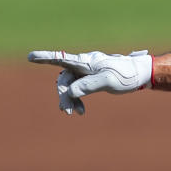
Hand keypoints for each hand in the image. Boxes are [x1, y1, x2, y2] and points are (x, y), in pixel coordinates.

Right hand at [28, 49, 152, 114]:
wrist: (140, 74)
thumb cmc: (126, 75)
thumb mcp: (108, 81)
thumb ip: (88, 85)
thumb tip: (70, 91)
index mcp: (86, 62)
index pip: (63, 59)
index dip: (46, 58)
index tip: (30, 57)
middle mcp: (83, 65)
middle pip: (64, 79)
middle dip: (63, 95)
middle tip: (67, 111)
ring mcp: (86, 73)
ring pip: (69, 86)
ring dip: (70, 100)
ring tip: (75, 113)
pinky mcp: (90, 80)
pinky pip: (77, 90)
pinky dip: (77, 100)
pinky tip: (81, 111)